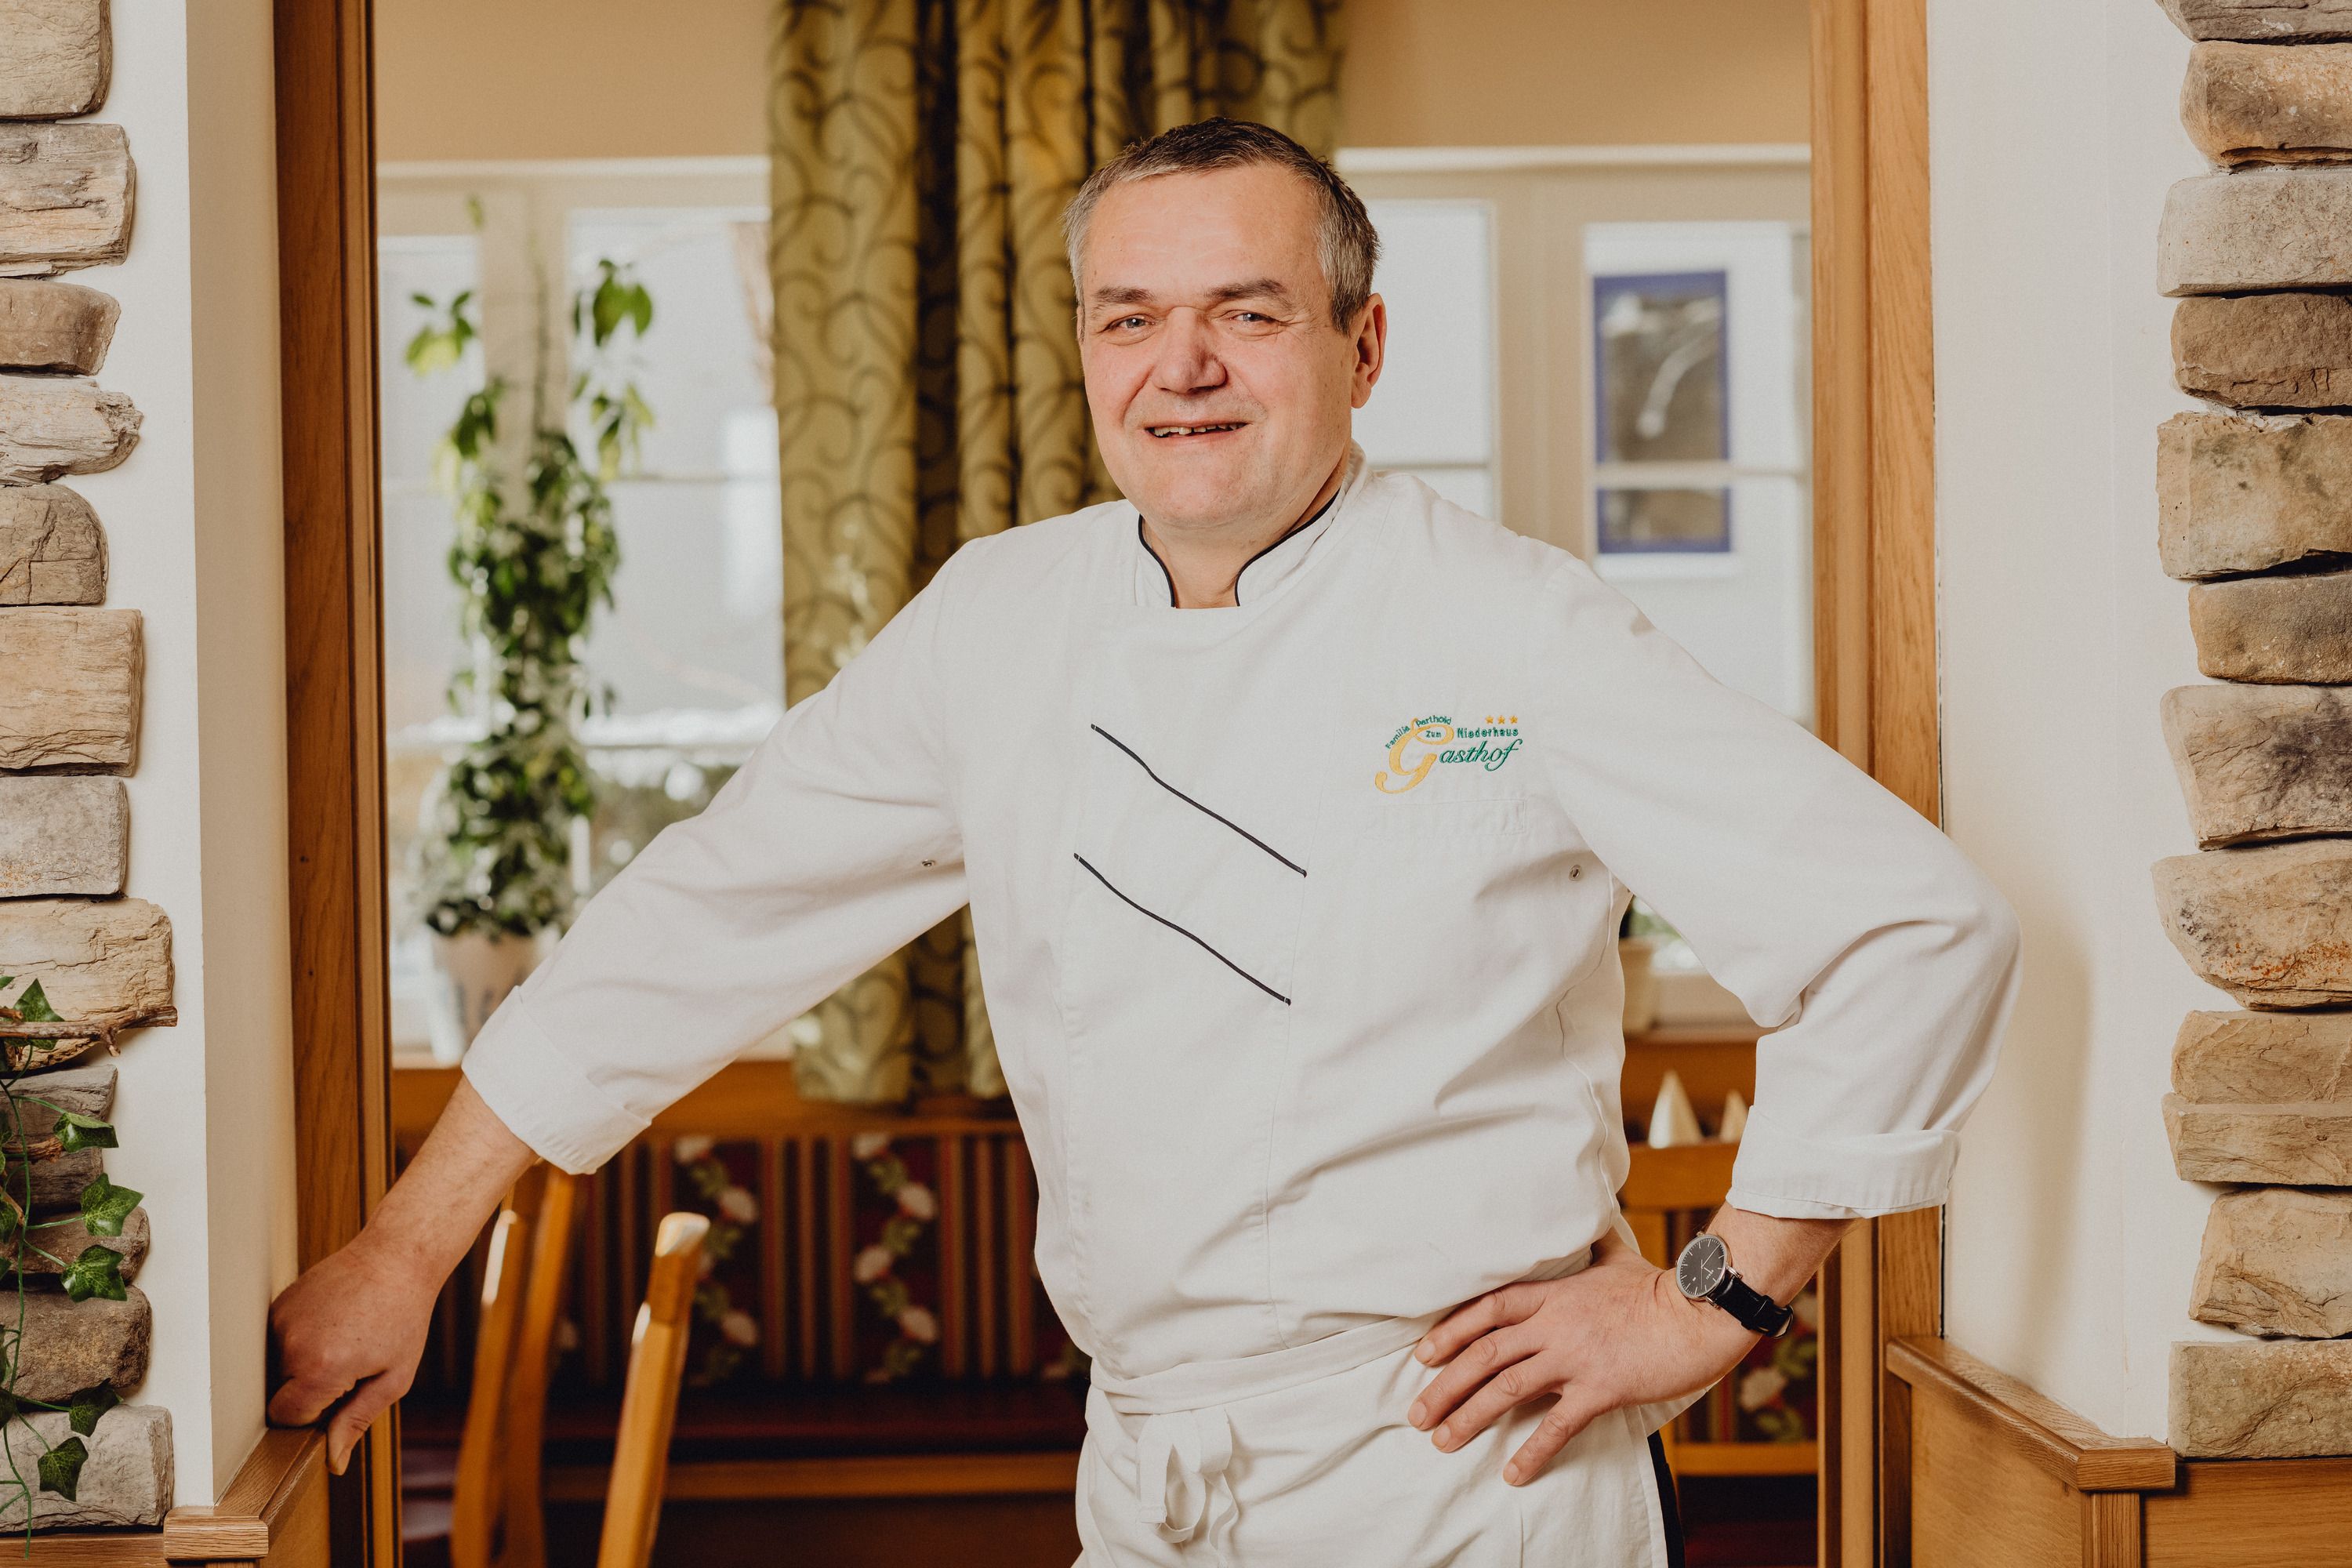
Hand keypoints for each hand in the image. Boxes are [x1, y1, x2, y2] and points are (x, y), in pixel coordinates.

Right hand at [267, 1230, 440, 1474]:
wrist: (396, 1258)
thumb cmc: (403, 1318)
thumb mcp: (393, 1378)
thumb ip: (355, 1422)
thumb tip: (333, 1464)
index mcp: (320, 1368)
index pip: (286, 1418)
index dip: (312, 1416)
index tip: (341, 1396)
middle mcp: (291, 1345)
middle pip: (279, 1394)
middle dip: (308, 1392)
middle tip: (349, 1366)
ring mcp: (280, 1321)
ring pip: (274, 1368)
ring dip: (300, 1366)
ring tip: (342, 1341)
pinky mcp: (277, 1305)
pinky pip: (275, 1342)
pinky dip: (296, 1343)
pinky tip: (330, 1326)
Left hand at [1405, 1230, 1760, 1485]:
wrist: (1701, 1315)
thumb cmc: (1660, 1287)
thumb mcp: (1616, 1257)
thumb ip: (1591, 1246)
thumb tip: (1587, 1218)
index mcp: (1553, 1294)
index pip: (1487, 1309)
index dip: (1451, 1331)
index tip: (1424, 1354)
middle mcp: (1554, 1325)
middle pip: (1485, 1353)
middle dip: (1445, 1384)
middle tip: (1417, 1412)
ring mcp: (1575, 1358)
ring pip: (1507, 1389)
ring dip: (1469, 1416)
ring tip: (1443, 1440)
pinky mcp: (1600, 1388)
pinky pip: (1557, 1425)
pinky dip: (1532, 1451)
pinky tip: (1512, 1473)